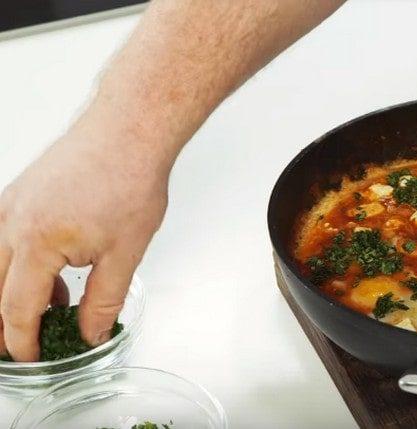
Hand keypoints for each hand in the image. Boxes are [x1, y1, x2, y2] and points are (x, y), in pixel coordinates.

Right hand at [0, 124, 167, 360]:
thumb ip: (104, 300)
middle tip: (24, 346)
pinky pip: (6, 240)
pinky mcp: (20, 194)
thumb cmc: (128, 179)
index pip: (16, 309)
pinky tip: (53, 274)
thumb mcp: (125, 253)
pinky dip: (21, 265)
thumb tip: (92, 332)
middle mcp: (11, 222)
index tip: (31, 358)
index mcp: (35, 242)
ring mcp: (11, 204)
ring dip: (15, 293)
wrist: (128, 131)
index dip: (22, 341)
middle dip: (6, 324)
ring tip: (51, 310)